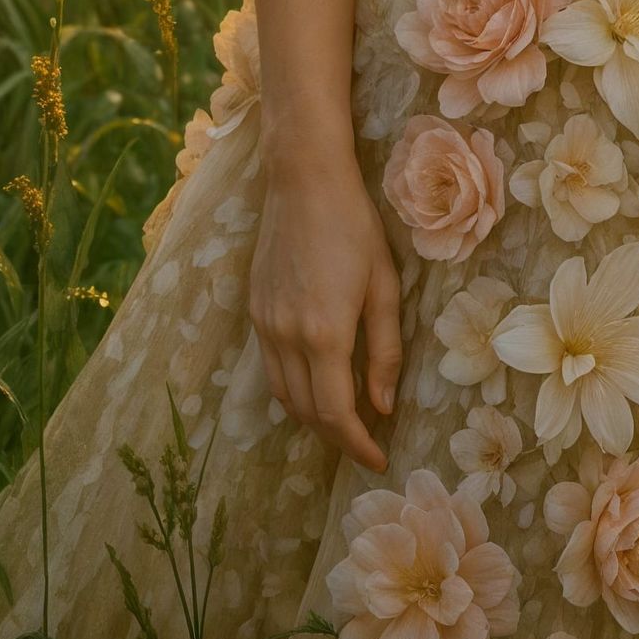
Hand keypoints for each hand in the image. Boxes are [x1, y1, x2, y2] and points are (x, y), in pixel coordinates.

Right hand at [249, 149, 402, 470]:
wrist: (303, 180)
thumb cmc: (355, 226)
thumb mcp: (384, 285)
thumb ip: (383, 350)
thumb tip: (383, 406)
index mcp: (324, 334)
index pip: (336, 414)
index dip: (357, 445)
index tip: (379, 459)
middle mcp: (286, 337)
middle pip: (306, 412)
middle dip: (336, 438)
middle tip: (366, 444)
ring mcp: (264, 324)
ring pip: (283, 395)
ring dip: (312, 418)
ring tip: (344, 422)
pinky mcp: (254, 310)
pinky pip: (271, 368)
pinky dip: (293, 390)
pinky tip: (316, 384)